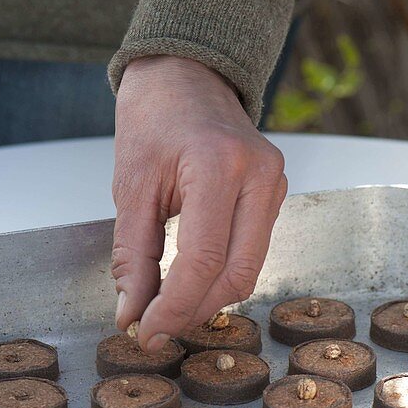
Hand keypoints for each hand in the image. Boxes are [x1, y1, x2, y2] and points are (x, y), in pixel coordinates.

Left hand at [111, 56, 286, 351]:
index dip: (174, 306)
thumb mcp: (130, 188)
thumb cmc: (153, 120)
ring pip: (250, 270)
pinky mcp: (276, 193)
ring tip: (167, 309)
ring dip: (208, 299)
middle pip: (237, 274)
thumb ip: (132, 257)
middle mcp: (259, 175)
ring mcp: (275, 184)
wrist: (186, 75)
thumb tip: (132, 314)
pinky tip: (190, 284)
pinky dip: (220, 277)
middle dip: (194, 311)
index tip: (147, 332)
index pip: (203, 260)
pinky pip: (252, 252)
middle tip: (156, 330)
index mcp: (218, 165)